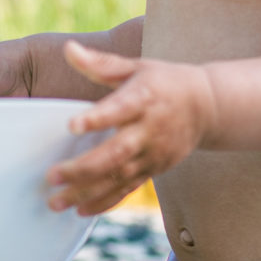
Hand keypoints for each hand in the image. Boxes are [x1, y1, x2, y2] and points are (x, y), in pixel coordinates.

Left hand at [44, 41, 216, 214]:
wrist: (207, 107)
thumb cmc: (164, 82)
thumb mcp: (136, 67)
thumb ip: (101, 63)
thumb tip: (68, 49)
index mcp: (143, 98)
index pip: (120, 109)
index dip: (97, 119)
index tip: (72, 125)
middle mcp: (149, 130)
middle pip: (116, 153)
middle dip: (83, 168)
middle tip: (52, 176)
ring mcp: (153, 154)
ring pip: (118, 177)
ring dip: (86, 192)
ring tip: (57, 202)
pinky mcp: (154, 169)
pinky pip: (128, 189)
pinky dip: (105, 202)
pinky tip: (81, 211)